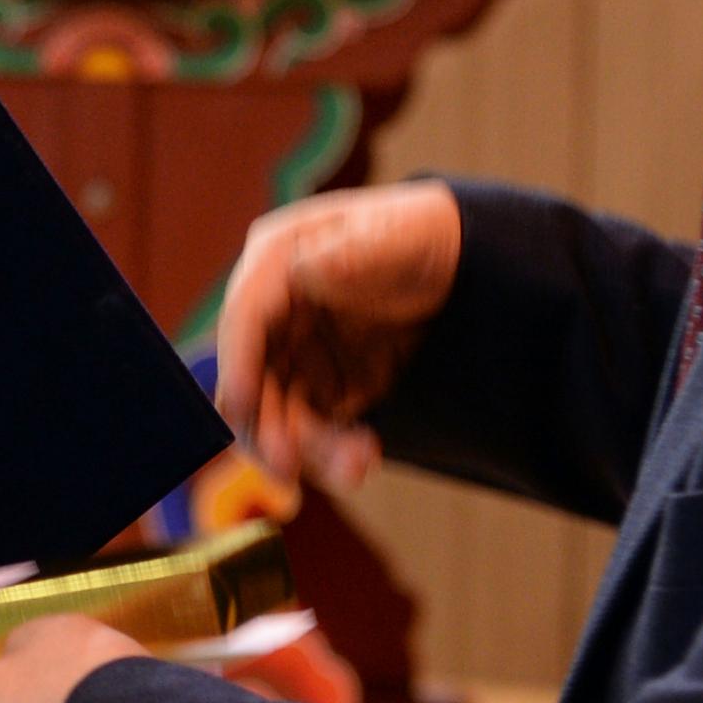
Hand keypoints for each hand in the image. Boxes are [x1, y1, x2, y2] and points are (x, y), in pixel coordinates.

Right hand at [206, 180, 461, 497]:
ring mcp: (298, 354)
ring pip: (281, 416)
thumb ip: (355, 254)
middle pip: (252, 379)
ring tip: (355, 466)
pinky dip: (335, 451)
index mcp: (277, 262)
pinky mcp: (326, 388)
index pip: (245, 316)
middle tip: (288, 467)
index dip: (237, 363)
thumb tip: (309, 268)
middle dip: (267, 426)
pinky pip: (317, 431)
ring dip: (309, 449)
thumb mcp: (398, 238)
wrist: (464, 267)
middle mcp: (276, 313)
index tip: (240, 407)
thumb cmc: (423, 235)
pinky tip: (364, 455)